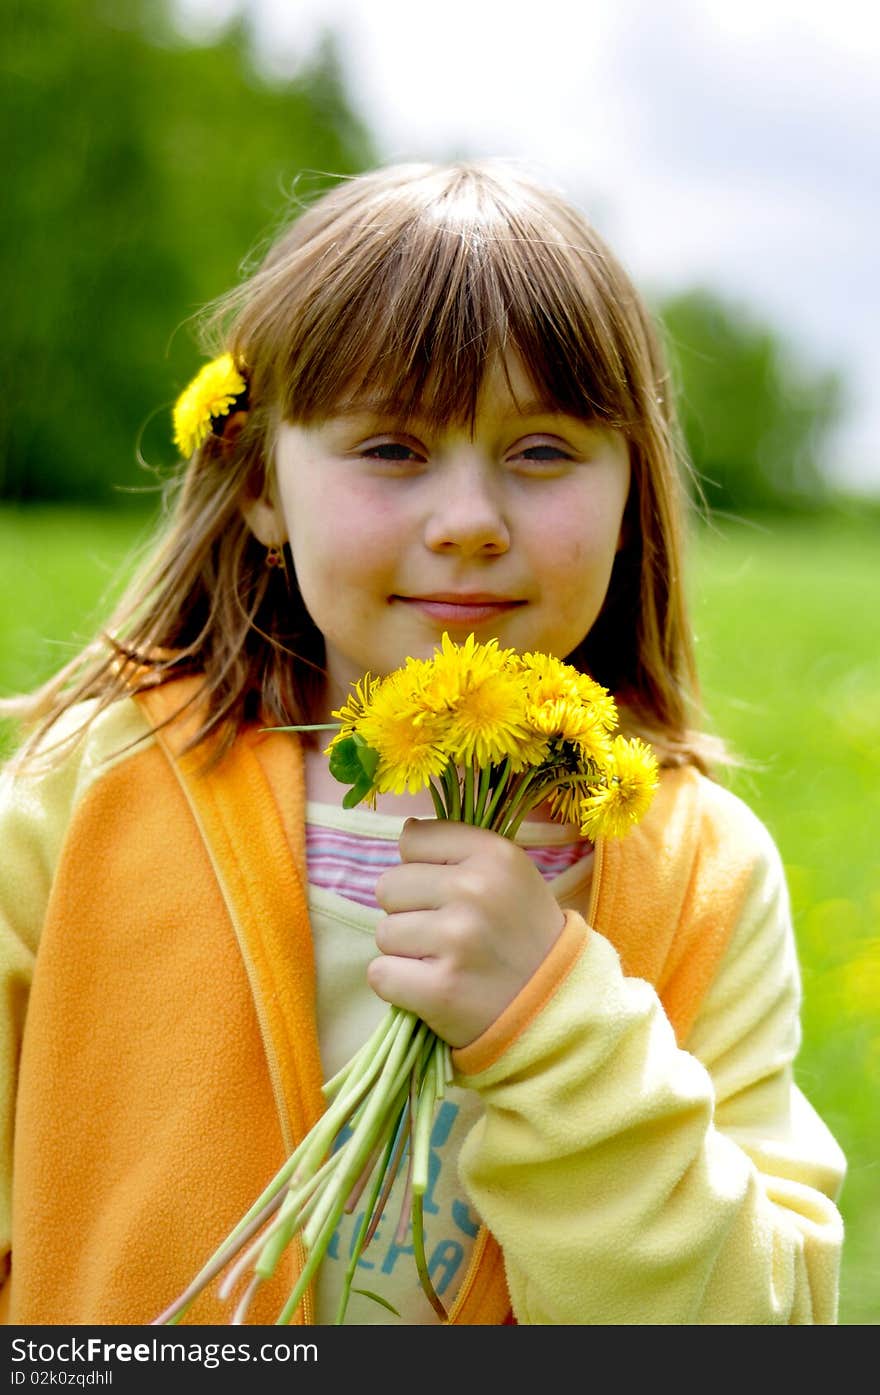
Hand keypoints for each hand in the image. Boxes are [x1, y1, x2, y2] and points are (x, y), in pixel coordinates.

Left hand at [369, 818, 565, 1047]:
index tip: (449, 893)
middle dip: (409, 912)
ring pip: (384, 933)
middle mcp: (475, 890)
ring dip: (406, 952)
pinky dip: (399, 985)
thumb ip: (460, 847)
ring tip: (446, 961)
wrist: (556, 1005)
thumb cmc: (522, 935)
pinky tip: (434, 987)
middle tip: (447, 934)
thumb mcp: (510, 874)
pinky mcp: (439, 989)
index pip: (412, 840)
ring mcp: (457, 940)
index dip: (422, 868)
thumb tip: (406, 831)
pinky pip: (380, 974)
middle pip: (388, 886)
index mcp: (494, 855)